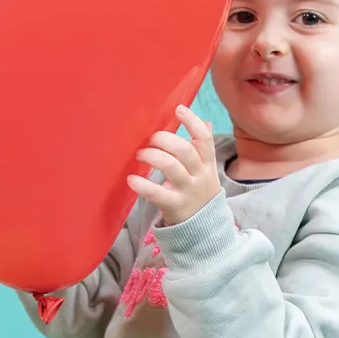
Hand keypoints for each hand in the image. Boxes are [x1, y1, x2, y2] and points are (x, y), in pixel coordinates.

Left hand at [127, 105, 221, 225]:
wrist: (205, 228)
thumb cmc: (199, 191)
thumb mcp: (207, 170)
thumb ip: (204, 148)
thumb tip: (206, 123)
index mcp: (207, 163)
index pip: (204, 139)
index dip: (192, 122)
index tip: (178, 109)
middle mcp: (199, 175)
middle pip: (185, 150)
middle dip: (165, 139)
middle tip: (151, 139)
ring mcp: (187, 190)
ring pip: (171, 167)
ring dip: (153, 156)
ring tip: (140, 155)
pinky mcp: (174, 205)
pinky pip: (157, 193)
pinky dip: (142, 185)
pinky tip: (131, 179)